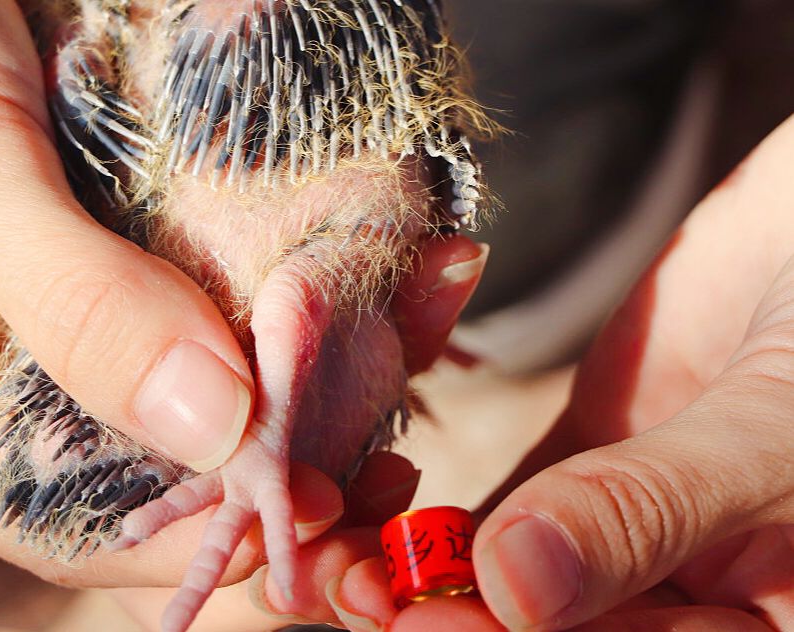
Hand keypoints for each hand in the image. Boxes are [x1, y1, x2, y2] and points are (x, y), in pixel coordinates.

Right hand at [108, 234, 488, 630]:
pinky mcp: (136, 266)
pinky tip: (402, 278)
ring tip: (412, 352)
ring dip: (319, 387)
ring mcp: (80, 329)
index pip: (69, 519)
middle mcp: (8, 396)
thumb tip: (216, 423)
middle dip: (275, 476)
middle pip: (152, 474)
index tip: (307, 503)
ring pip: (206, 395)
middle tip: (385, 476)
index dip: (193, 535)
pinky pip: (228, 303)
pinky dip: (316, 299)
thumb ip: (76, 301)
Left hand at [320, 115, 793, 629]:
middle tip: (333, 581)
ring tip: (326, 549)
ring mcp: (621, 535)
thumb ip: (646, 510)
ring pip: (500, 580)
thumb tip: (515, 586)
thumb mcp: (772, 435)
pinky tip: (361, 502)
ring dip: (410, 573)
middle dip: (432, 615)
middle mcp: (683, 601)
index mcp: (754, 628)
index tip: (405, 615)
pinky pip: (491, 510)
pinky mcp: (580, 470)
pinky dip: (425, 513)